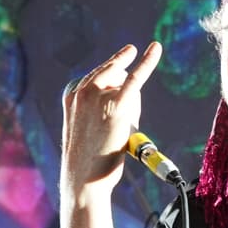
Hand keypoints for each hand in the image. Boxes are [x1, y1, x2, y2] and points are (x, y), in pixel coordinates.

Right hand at [60, 41, 163, 227]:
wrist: (82, 179)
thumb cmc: (86, 158)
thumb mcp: (86, 126)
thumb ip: (98, 107)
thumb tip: (128, 98)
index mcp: (71, 93)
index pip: (101, 77)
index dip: (112, 94)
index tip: (117, 93)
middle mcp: (83, 89)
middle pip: (116, 75)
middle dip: (124, 93)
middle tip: (118, 124)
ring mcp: (99, 96)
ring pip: (128, 85)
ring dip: (132, 106)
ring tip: (118, 133)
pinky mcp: (117, 106)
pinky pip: (136, 78)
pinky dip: (147, 61)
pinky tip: (155, 48)